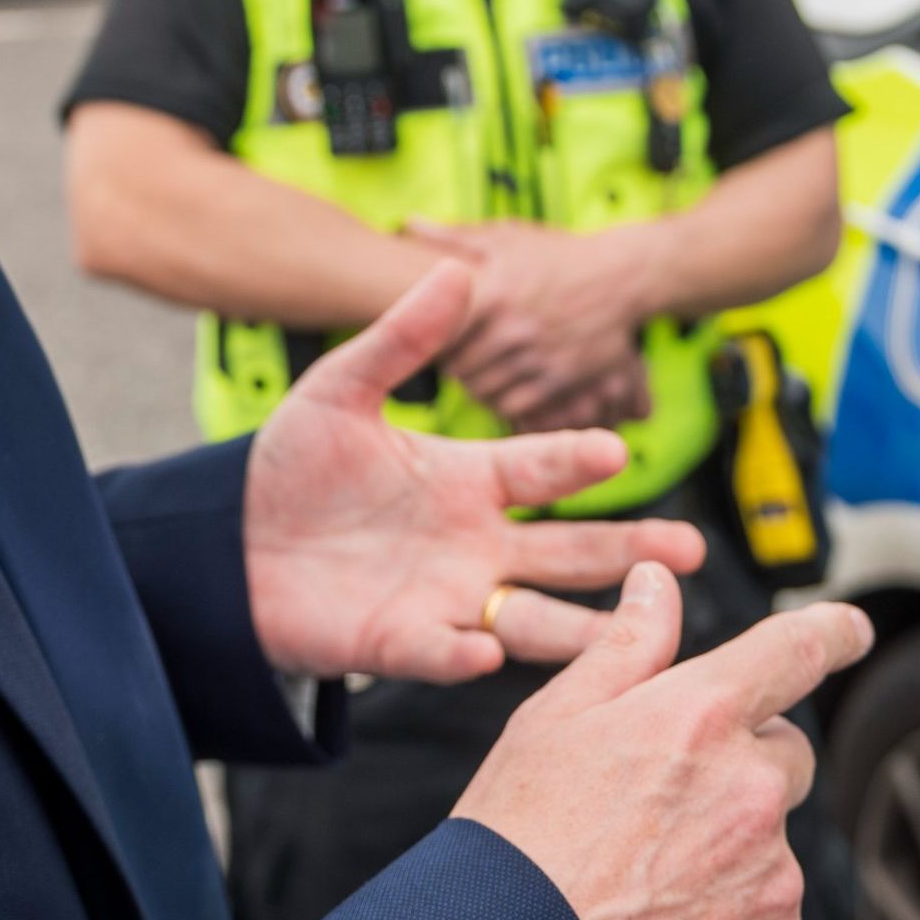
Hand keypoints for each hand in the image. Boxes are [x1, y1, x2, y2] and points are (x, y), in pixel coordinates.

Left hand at [242, 263, 704, 681]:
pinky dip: (464, 651)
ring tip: (635, 632)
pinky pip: (445, 651)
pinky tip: (486, 647)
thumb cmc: (294, 466)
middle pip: (569, 552)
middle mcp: (477, 544)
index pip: (543, 470)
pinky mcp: (402, 643)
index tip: (618, 446)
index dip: (577, 459)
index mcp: (471, 480)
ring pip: (534, 618)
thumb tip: (454, 268)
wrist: (231, 543)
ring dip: (584, 626)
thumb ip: (399, 339)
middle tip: (687, 554)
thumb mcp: (340, 390)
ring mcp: (448, 598)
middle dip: (628, 553)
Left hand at [409, 220, 658, 430]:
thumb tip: (408, 223)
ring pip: (482, 391)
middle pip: (456, 367)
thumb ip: (454, 235)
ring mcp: (537, 358)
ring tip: (478, 369)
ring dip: (474, 385)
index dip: (427, 336)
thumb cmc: (559, 253)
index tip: (430, 332)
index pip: (436, 331)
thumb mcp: (508, 236)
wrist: (625, 277)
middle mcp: (513, 329)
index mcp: (492, 292)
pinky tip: (504, 383)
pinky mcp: (560, 382)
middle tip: (454, 356)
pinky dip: (502, 401)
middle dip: (451, 364)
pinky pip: (514, 406)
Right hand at [455, 564, 875, 919]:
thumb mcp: (550, 724)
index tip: (850, 629)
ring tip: (640, 879)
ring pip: (771, 837)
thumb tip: (659, 584)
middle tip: (659, 799)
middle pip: (785, 753)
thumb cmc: (514, 849)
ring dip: (730, 843)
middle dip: (742, 762)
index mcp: (698, 719)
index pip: (793, 652)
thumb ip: (625, 647)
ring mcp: (770, 874)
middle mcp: (751, 790)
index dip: (830, 633)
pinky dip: (729, 911)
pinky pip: (769, 908)